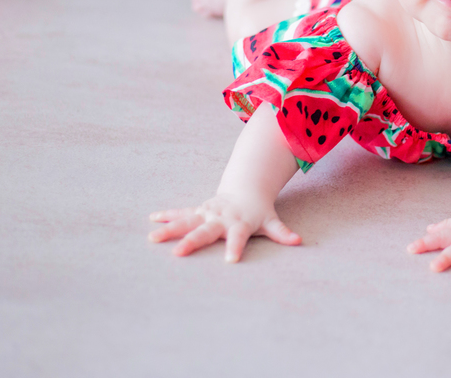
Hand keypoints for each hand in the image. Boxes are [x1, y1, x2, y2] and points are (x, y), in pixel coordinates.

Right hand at [148, 193, 300, 261]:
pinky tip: (152, 220)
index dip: (235, 248)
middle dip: (192, 242)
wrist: (246, 189)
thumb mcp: (271, 221)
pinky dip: (167, 216)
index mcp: (239, 223)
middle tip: (178, 254)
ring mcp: (207, 212)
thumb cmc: (258, 212)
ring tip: (153, 237)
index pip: (238, 237)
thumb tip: (298, 241)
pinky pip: (181, 213)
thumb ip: (282, 232)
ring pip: (187, 221)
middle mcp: (221, 217)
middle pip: (206, 231)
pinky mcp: (199, 210)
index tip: (230, 261)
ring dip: (170, 229)